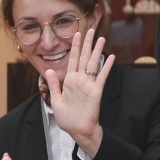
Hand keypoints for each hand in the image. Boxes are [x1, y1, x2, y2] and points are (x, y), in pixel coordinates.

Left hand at [44, 29, 113, 154]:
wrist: (77, 130)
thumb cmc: (67, 118)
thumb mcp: (56, 100)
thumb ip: (54, 84)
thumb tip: (49, 70)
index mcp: (69, 81)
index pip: (72, 59)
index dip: (74, 47)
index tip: (76, 34)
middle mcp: (79, 80)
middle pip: (84, 57)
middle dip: (87, 43)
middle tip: (91, 29)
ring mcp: (88, 84)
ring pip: (93, 63)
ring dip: (97, 51)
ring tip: (101, 38)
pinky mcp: (96, 91)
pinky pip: (102, 76)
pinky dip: (106, 66)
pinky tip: (110, 57)